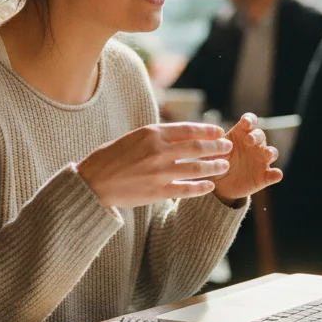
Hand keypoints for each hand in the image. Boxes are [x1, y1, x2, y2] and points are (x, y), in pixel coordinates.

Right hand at [77, 122, 232, 208]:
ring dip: (213, 166)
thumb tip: (180, 135)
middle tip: (228, 147)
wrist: (92, 182)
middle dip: (216, 146)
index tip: (219, 131)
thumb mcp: (133, 137)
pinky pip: (186, 189)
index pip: (188, 129)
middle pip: (197, 147)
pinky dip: (200, 187)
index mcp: (151, 133)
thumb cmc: (110, 158)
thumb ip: (156, 136)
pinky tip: (210, 186)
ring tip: (224, 165)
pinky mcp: (157, 192)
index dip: (207, 130)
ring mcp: (159, 172)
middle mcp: (158, 151)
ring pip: (196, 168)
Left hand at [212, 113, 282, 204]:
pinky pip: (274, 174)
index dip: (250, 120)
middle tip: (249, 140)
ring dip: (270, 152)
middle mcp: (254, 145)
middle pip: (260, 135)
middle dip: (257, 136)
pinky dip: (276, 174)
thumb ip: (209, 147)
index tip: (245, 123)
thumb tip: (208, 139)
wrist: (219, 187)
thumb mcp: (208, 154)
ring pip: (272, 152)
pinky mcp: (264, 176)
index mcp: (240, 135)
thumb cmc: (215, 162)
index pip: (250, 121)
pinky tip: (276, 174)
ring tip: (266, 155)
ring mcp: (261, 160)